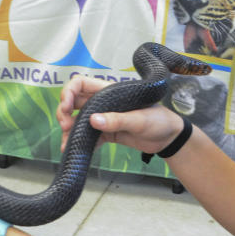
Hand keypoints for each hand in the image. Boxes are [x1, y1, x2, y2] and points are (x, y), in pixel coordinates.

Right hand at [57, 76, 185, 154]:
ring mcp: (105, 119)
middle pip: (75, 102)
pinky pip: (89, 137)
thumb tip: (93, 120)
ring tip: (66, 142)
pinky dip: (80, 143)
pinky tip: (73, 151)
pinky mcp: (107, 134)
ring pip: (79, 121)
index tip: (66, 107)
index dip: (69, 92)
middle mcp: (104, 103)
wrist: (169, 139)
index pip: (81, 84)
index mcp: (110, 92)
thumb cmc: (159, 121)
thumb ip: (117, 120)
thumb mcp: (140, 119)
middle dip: (65, 112)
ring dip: (70, 130)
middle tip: (65, 126)